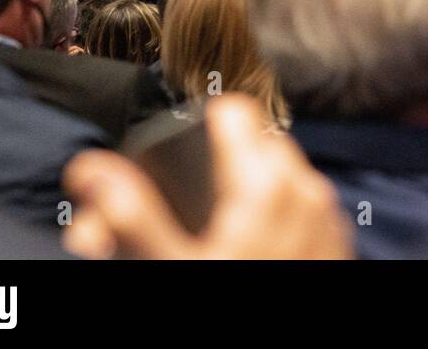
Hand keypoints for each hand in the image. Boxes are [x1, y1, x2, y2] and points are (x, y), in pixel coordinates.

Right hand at [62, 95, 352, 259]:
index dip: (199, 126)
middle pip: (258, 142)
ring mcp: (326, 215)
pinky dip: (280, 214)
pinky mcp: (336, 240)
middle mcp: (305, 190)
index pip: (233, 111)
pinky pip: (303, 207)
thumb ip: (130, 214)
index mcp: (265, 184)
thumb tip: (90, 170)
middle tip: (189, 203)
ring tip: (219, 228)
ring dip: (252, 188)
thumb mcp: (172, 265)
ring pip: (283, 173)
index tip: (178, 156)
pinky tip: (252, 246)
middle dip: (222, 162)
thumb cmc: (230, 315)